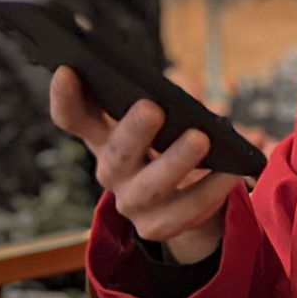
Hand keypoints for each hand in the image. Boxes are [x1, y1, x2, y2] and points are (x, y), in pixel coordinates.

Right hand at [50, 65, 237, 263]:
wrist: (183, 202)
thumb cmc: (170, 145)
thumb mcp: (167, 117)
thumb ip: (175, 95)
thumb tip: (188, 81)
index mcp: (105, 138)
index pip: (74, 118)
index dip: (65, 97)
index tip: (67, 70)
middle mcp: (113, 171)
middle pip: (115, 154)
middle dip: (133, 131)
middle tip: (151, 108)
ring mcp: (132, 202)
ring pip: (150, 187)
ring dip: (175, 161)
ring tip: (199, 138)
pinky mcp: (157, 226)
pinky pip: (186, 209)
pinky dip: (211, 189)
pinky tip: (231, 171)